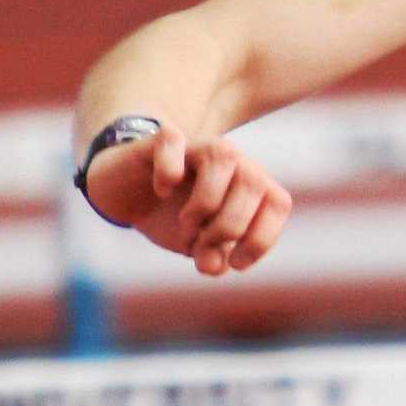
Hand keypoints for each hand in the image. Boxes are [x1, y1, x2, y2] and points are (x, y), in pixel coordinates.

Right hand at [83, 123, 293, 276]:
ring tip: (187, 223)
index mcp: (251, 185)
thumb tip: (215, 265)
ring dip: (205, 202)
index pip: (278, 202)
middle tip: (202, 244)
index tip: (235, 264)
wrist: (127, 194)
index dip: (262, 239)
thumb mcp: (196, 245)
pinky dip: (168, 170)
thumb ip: (213, 256)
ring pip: (223, 157)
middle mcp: (232, 161)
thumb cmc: (173, 219)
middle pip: (254, 182)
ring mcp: (197, 146)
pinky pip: (172, 140)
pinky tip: (162, 190)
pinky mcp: (162, 140)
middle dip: (230, 225)